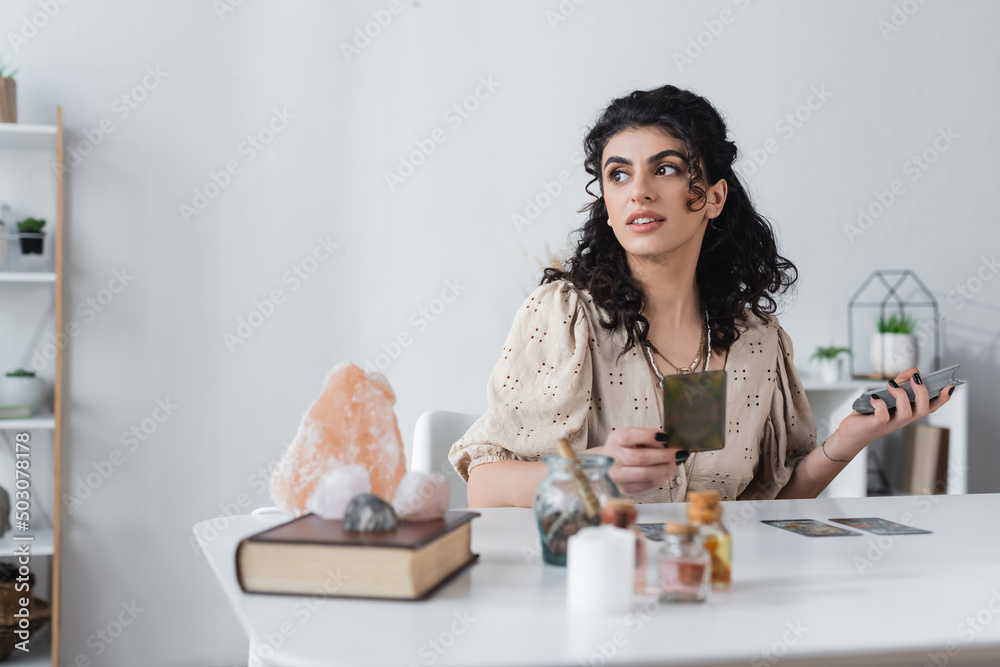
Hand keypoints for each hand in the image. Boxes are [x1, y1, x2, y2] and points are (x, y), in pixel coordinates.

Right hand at [588, 427, 688, 494]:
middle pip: (640, 457)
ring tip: (676, 462)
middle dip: (664, 455)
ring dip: (666, 468)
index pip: (629, 436)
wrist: (606, 464)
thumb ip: (646, 436)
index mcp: (615, 440)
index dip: (649, 436)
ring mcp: (617, 476)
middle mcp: (612, 459)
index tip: (665, 437)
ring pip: (646, 474)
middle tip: (678, 452)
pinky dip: (662, 477)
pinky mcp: (625, 489)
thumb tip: (666, 442)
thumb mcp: (632, 436)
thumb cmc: (624, 448)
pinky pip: (648, 484)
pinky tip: (669, 470)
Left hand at [834, 367, 955, 454]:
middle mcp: (903, 419)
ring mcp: (891, 423)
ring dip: (901, 395)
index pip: (931, 406)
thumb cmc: (871, 413)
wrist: (853, 432)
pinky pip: (882, 416)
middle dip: (923, 392)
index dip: (943, 398)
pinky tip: (875, 398)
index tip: (950, 385)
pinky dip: (880, 405)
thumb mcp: (888, 395)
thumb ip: (901, 382)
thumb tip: (914, 371)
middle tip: (916, 378)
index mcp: (909, 411)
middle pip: (924, 409)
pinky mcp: (876, 425)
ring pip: (907, 413)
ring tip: (891, 384)